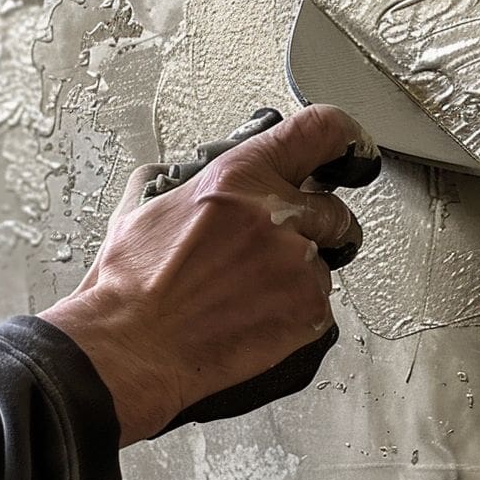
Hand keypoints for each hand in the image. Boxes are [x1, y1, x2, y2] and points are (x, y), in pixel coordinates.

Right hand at [40, 105, 377, 444]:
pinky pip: (321, 302)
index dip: (344, 138)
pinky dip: (296, 310)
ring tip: (250, 291)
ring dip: (300, 272)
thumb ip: (183, 179)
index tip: (349, 151)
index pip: (319, 132)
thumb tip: (191, 171)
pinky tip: (254, 316)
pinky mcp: (307, 310)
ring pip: (326, 260)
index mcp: (236, 178)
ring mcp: (295, 264)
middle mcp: (273, 214)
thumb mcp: (144, 206)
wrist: (130, 347)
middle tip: (279, 247)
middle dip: (317, 226)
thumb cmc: (130, 285)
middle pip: (334, 208)